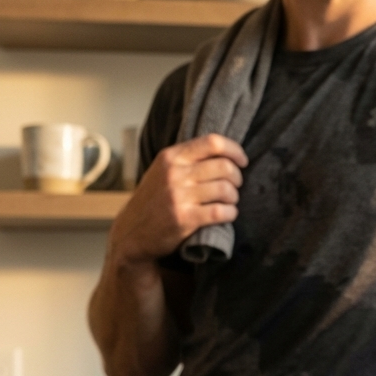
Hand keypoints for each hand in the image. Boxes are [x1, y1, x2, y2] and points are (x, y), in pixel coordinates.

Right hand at [110, 134, 247, 265]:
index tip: (242, 161)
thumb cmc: (155, 200)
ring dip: (234, 198)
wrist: (132, 232)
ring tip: (228, 202)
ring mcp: (178, 196)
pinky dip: (231, 213)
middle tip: (234, 187)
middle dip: (237, 178)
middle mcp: (174, 173)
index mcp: (171, 157)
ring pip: (226, 189)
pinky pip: (221, 212)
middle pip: (224, 167)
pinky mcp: (184, 218)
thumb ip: (189, 160)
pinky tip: (227, 215)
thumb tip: (227, 153)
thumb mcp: (163, 171)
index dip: (234, 150)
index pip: (212, 142)